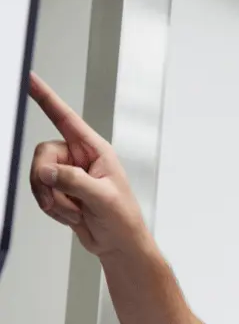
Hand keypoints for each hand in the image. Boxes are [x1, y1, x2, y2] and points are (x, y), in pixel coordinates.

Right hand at [28, 72, 148, 258]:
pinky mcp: (61, 191)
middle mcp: (79, 158)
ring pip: (38, 177)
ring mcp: (69, 175)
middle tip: (63, 200)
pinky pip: (40, 193)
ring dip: (52, 199)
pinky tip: (73, 215)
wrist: (118, 245)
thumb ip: (75, 181)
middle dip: (48, 181)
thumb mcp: (102, 198)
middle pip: (42, 155)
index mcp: (95, 151)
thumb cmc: (123, 219)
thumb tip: (48, 171)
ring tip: (75, 211)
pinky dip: (53, 208)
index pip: (66, 118)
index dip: (46, 98)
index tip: (30, 78)